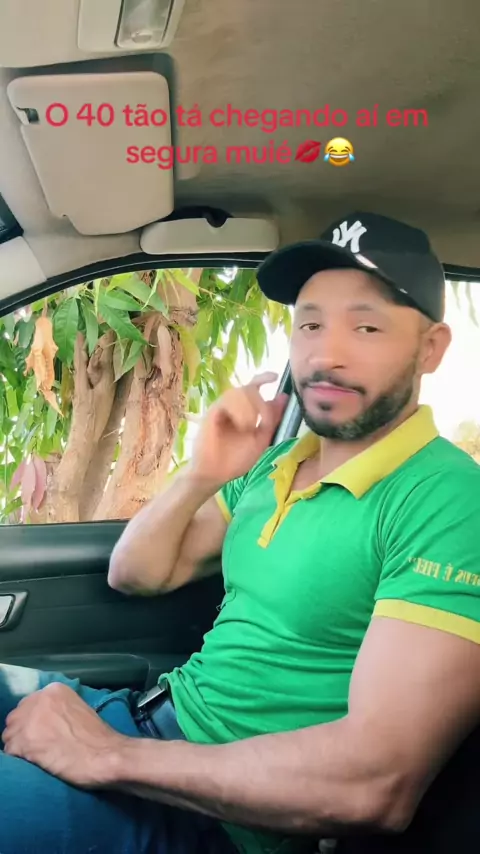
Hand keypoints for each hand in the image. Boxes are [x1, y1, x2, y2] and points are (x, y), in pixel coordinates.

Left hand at [2, 682, 127, 788]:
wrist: (107, 755)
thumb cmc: (97, 737)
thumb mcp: (77, 709)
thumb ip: (56, 709)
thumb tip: (40, 721)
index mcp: (54, 690)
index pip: (27, 705)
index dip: (31, 722)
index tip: (39, 734)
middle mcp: (40, 699)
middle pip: (15, 718)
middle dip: (22, 733)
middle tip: (35, 747)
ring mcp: (32, 720)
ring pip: (10, 735)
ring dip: (19, 747)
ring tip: (36, 757)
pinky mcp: (27, 741)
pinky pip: (10, 751)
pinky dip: (19, 759)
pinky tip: (35, 763)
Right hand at [191, 372, 288, 484]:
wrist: (215, 474)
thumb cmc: (236, 459)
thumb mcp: (261, 439)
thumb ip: (272, 419)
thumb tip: (283, 397)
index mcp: (244, 411)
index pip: (253, 387)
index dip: (263, 378)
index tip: (275, 377)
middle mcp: (232, 406)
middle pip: (250, 389)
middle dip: (262, 404)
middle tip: (263, 422)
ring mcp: (221, 408)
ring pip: (239, 392)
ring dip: (250, 408)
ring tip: (249, 427)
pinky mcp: (212, 412)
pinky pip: (228, 401)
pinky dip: (240, 411)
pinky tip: (242, 426)